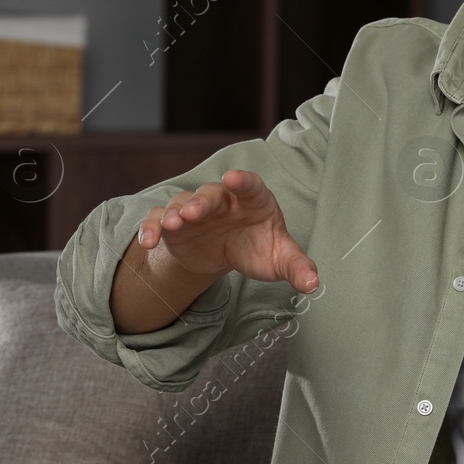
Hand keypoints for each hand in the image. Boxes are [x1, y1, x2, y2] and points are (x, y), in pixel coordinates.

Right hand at [136, 168, 318, 293]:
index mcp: (253, 200)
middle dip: (201, 202)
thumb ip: (296, 267)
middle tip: (193, 212)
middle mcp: (222, 200)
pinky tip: (150, 242)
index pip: (249, 185)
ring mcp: (195, 210)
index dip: (242, 181)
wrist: (224, 254)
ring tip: (173, 224)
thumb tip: (313, 285)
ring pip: (182, 203)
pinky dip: (152, 228)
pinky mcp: (173, 225)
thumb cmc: (256, 247)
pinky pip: (158, 220)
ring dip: (175, 212)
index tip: (234, 178)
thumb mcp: (278, 258)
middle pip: (210, 194)